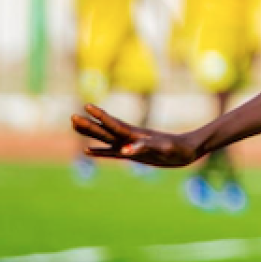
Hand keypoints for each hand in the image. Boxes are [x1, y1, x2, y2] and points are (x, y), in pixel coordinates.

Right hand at [72, 104, 204, 167]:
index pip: (114, 124)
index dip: (100, 116)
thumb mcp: (164, 148)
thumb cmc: (179, 148)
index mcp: (136, 135)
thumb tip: (124, 151)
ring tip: (74, 127)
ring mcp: (130, 145)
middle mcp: (130, 138)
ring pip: (105, 139)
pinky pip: (111, 152)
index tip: (86, 107)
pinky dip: (99, 151)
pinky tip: (88, 150)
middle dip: (89, 125)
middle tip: (71, 117)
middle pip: (105, 130)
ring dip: (90, 134)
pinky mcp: (133, 154)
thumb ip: (145, 147)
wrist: (188, 151)